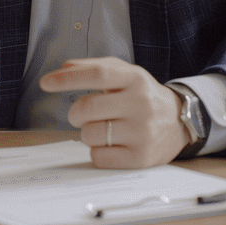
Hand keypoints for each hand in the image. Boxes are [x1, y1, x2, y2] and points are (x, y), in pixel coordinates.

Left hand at [39, 57, 188, 167]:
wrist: (179, 120)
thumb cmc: (141, 94)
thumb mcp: (124, 73)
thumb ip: (93, 67)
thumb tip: (63, 68)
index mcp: (134, 78)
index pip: (97, 74)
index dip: (68, 78)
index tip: (45, 83)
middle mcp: (141, 103)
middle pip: (88, 108)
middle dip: (75, 113)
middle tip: (79, 114)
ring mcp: (142, 132)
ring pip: (90, 134)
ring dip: (86, 132)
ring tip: (101, 128)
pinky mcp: (141, 157)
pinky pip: (99, 157)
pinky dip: (96, 151)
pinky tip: (110, 143)